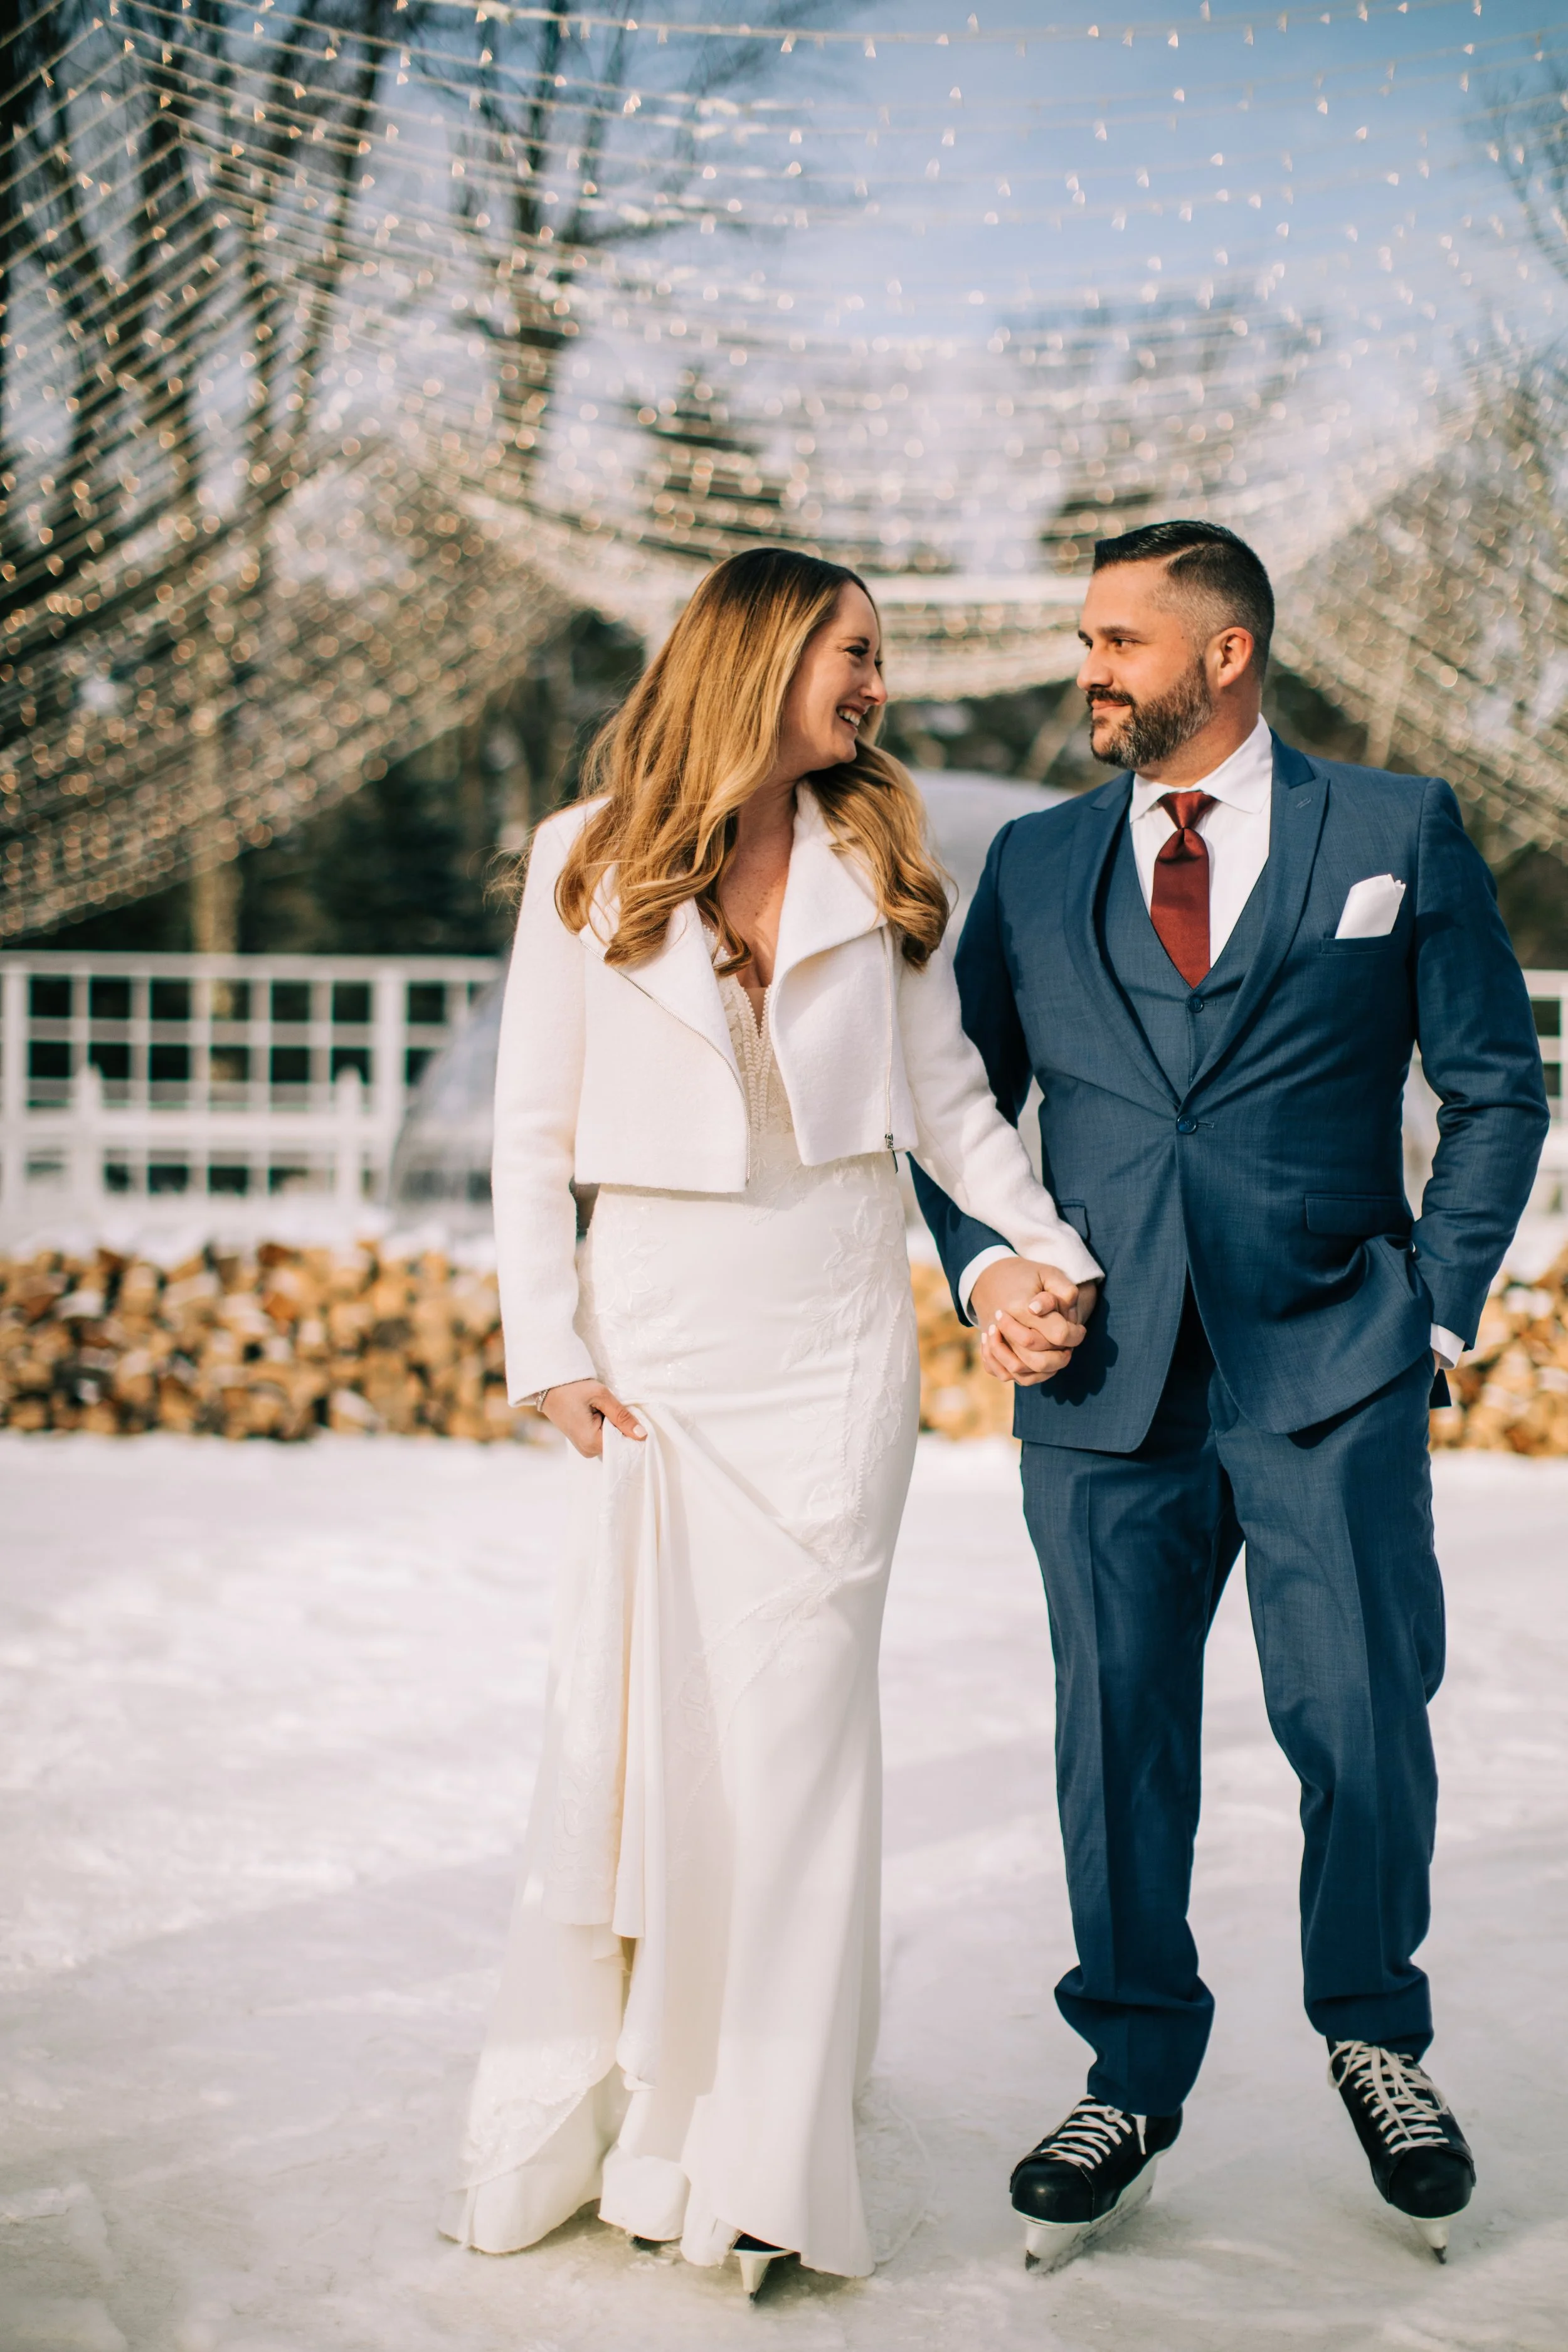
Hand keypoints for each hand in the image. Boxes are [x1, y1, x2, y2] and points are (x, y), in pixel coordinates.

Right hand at [542, 1378, 644, 1457]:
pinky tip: (602, 1414)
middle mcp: (588, 1451)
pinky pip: (603, 1438)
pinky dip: (607, 1427)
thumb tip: (642, 1435)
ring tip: (606, 1409)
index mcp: (592, 1442)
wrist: (549, 1386)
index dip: (632, 1431)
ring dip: (615, 1426)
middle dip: (623, 1427)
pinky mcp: (583, 1442)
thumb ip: (622, 1416)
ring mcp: (585, 1448)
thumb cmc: (573, 1388)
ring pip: (611, 1441)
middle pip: (618, 1444)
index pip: (624, 1445)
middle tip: (615, 1408)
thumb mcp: (601, 1396)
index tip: (633, 1416)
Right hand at [972, 1259, 1097, 1387]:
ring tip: (1054, 1354)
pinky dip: (1023, 1375)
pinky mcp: (989, 1350)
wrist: (988, 1278)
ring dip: (1045, 1369)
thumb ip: (1064, 1291)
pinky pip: (1004, 1374)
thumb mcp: (1048, 1273)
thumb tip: (1066, 1315)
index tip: (1081, 1330)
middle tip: (1068, 1346)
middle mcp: (1004, 1329)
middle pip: (1039, 1360)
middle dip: (1061, 1358)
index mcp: (1020, 1308)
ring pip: (1022, 1372)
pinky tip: (1035, 1362)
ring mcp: (995, 1343)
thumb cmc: (1024, 1276)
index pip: (1058, 1334)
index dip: (1076, 1335)